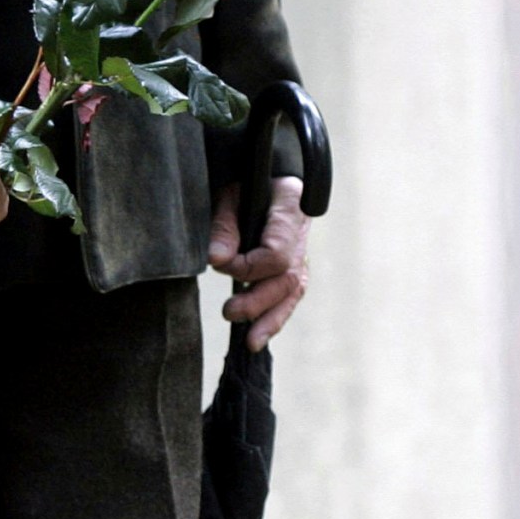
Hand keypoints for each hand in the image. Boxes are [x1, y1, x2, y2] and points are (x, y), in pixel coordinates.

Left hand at [209, 176, 311, 351]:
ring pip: (293, 292)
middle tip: (229, 311)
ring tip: (250, 343)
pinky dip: (274, 318)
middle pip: (288, 277)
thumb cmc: (242, 181)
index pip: (278, 252)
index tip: (220, 263)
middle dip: (259, 300)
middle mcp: (302, 232)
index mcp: (291, 205)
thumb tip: (217, 260)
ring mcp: (302, 251)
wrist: (261, 175)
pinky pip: (290, 296)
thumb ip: (224, 226)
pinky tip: (258, 338)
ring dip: (271, 319)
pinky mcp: (294, 267)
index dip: (250, 266)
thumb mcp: (229, 194)